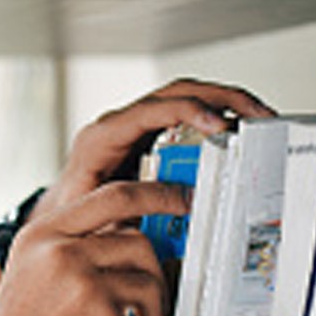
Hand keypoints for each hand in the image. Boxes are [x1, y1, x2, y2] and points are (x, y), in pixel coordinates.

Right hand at [0, 179, 192, 315]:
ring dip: (155, 310)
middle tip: (162, 290)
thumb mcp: (33, 277)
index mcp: (40, 236)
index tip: (181, 197)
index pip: (112, 196)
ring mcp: (82, 282)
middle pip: (138, 239)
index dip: (157, 193)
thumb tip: (130, 237)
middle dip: (157, 269)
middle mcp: (60, 251)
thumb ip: (74, 249)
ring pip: (149, 279)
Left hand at [36, 78, 273, 217]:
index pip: (151, 111)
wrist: (57, 222)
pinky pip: (185, 118)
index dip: (189, 113)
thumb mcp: (98, 216)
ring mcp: (132, 129)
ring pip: (184, 99)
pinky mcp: (146, 138)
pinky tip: (239, 131)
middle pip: (175, 93)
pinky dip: (215, 119)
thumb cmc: (69, 219)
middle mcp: (117, 126)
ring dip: (224, 104)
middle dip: (221, 98)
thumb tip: (178, 203)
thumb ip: (133, 208)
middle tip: (257, 114)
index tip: (221, 127)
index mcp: (100, 139)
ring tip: (259, 118)